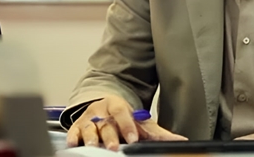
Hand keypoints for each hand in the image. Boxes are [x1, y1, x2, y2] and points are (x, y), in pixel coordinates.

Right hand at [66, 94, 186, 150]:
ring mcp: (88, 119)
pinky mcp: (76, 127)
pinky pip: (73, 132)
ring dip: (91, 139)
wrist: (104, 107)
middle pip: (105, 123)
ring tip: (94, 147)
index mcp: (118, 106)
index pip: (123, 114)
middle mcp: (102, 111)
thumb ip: (158, 133)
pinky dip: (73, 138)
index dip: (127, 126)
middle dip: (110, 136)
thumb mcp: (140, 122)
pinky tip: (74, 144)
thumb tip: (181, 141)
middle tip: (114, 147)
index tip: (133, 139)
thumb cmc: (124, 117)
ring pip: (89, 128)